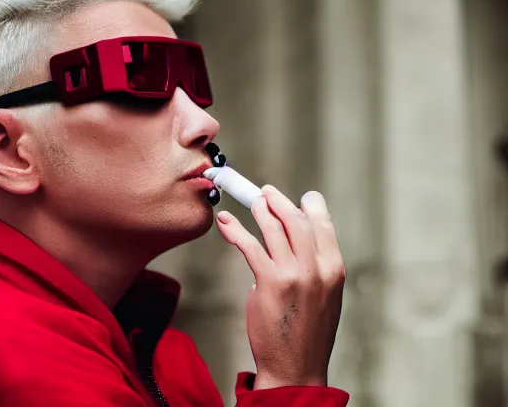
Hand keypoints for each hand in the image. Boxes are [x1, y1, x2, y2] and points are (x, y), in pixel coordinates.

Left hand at [216, 185, 345, 389]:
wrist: (297, 367)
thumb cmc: (309, 329)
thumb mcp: (325, 293)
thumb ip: (314, 262)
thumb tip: (292, 234)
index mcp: (334, 267)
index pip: (322, 223)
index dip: (308, 205)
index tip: (299, 197)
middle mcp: (316, 267)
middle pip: (295, 219)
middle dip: (279, 201)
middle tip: (267, 192)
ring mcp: (293, 274)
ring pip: (273, 228)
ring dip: (259, 210)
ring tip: (252, 202)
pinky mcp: (269, 283)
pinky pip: (249, 246)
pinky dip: (235, 230)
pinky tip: (225, 222)